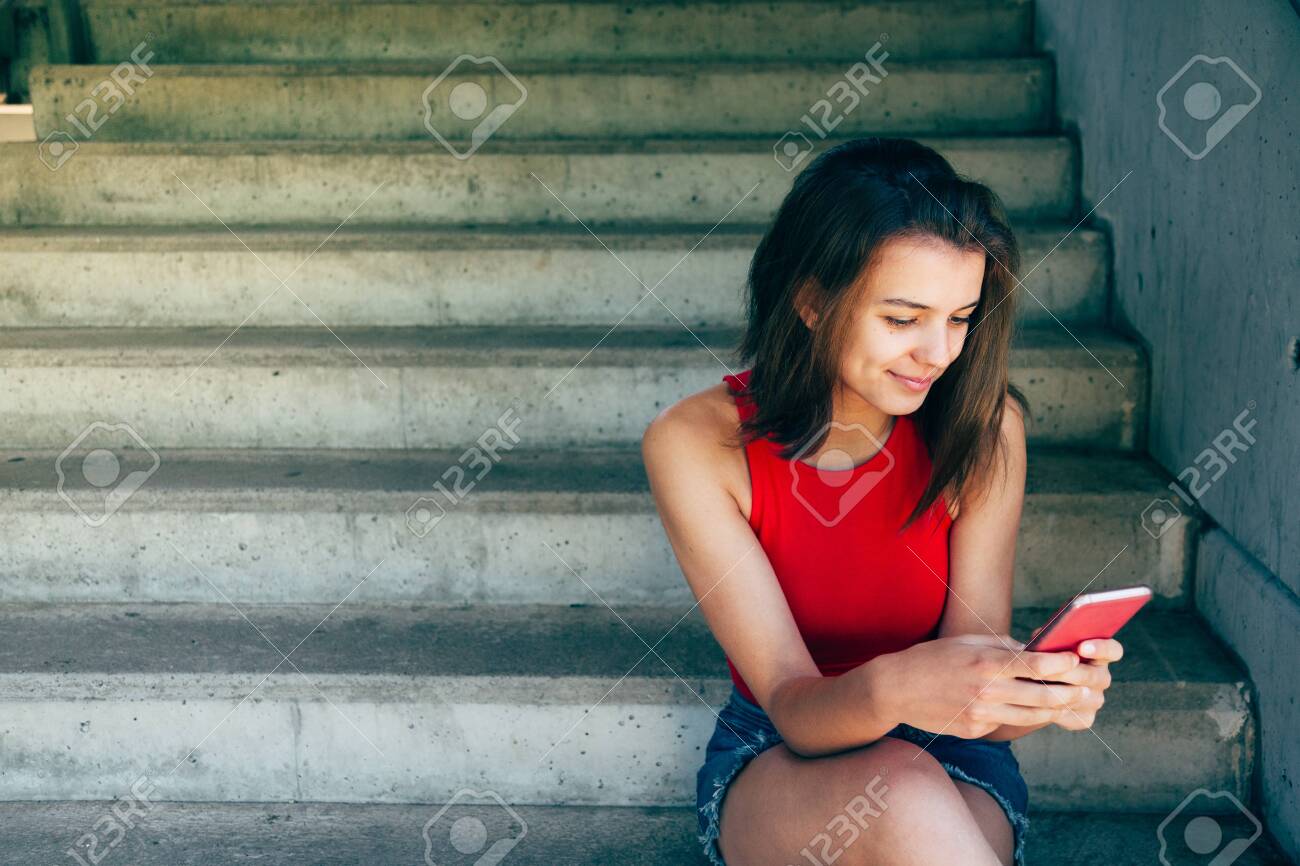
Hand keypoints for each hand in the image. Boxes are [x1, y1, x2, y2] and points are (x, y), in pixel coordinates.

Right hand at [872, 634, 1090, 739]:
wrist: (896, 689)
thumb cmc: (932, 659)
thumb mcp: (966, 643)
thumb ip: (1002, 647)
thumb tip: (1034, 651)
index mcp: (986, 663)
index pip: (1035, 665)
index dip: (1061, 664)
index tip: (1076, 660)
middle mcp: (987, 691)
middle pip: (1043, 696)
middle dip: (1070, 691)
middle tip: (1087, 687)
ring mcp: (982, 714)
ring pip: (1032, 716)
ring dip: (1055, 709)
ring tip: (1070, 701)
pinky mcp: (976, 730)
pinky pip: (1007, 724)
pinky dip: (1022, 716)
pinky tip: (1033, 710)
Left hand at [1025, 638, 1122, 730]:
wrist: (1031, 684)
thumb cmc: (1039, 657)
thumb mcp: (1043, 644)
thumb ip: (1049, 638)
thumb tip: (1044, 635)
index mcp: (1099, 654)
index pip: (1113, 650)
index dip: (1101, 648)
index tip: (1082, 648)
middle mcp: (1101, 677)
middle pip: (1094, 676)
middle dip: (1069, 672)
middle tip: (1047, 669)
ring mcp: (1095, 699)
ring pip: (1083, 697)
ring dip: (1059, 691)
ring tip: (1037, 685)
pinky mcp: (1085, 718)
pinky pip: (1074, 716)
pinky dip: (1056, 710)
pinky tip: (1040, 703)